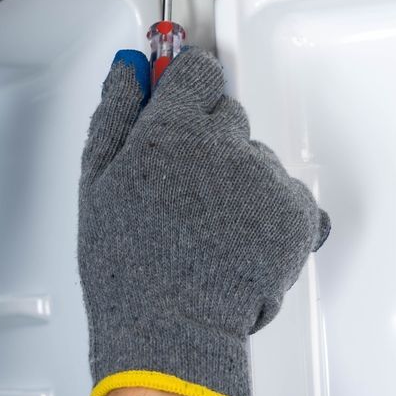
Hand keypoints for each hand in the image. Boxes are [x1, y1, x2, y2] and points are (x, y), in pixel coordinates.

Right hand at [79, 49, 329, 395]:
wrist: (171, 327)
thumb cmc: (126, 262)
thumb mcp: (98, 180)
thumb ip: (115, 113)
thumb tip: (129, 68)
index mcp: (172, 129)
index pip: (198, 70)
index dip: (186, 88)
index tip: (180, 101)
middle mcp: (225, 145)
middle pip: (227, 113)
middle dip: (208, 137)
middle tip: (183, 184)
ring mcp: (265, 179)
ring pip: (256, 154)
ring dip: (239, 175)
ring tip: (208, 221)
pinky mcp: (298, 213)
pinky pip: (287, 189)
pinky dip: (270, 208)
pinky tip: (239, 235)